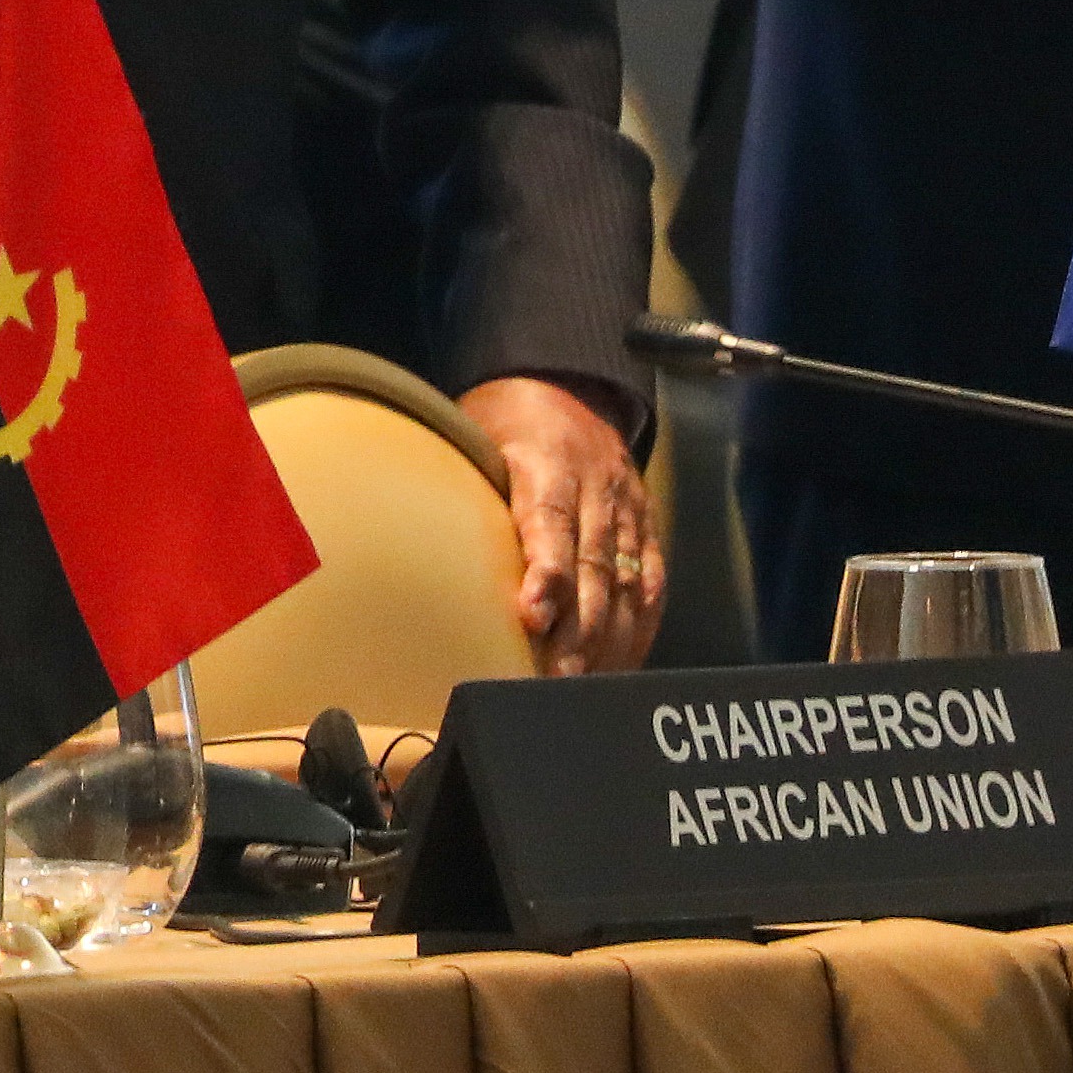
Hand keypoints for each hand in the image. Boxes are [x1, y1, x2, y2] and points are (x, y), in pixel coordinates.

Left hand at [461, 378, 660, 675]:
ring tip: (583, 687)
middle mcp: (595, 486)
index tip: (532, 618)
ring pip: (626, 583)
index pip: (548, 522)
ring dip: (607, 641)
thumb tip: (421, 554)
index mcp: (546, 461)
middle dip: (577, 632)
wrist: (566, 385)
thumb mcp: (473, 438)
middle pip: (593, 567)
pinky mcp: (647, 525)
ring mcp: (628, 507)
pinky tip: (620, 663)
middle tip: (556, 683)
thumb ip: (464, 492)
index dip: (546, 574)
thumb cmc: (503, 422)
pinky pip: (651, 583)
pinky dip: (639, 627)